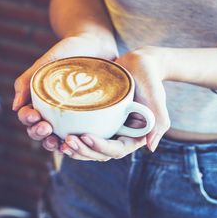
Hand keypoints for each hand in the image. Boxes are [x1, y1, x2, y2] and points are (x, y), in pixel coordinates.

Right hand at [13, 34, 117, 151]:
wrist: (98, 43)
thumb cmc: (70, 49)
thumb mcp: (47, 61)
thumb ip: (28, 80)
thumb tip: (14, 107)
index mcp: (40, 99)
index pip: (27, 116)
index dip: (27, 120)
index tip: (34, 115)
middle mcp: (53, 110)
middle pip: (39, 130)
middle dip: (38, 133)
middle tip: (46, 128)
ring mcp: (71, 115)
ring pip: (57, 137)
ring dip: (54, 143)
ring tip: (58, 142)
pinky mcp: (88, 117)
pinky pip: (80, 135)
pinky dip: (76, 143)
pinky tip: (78, 144)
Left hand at [60, 46, 169, 160]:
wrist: (139, 64)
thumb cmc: (149, 79)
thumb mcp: (157, 98)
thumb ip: (159, 122)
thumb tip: (151, 147)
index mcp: (135, 136)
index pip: (117, 149)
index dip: (100, 147)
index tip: (86, 137)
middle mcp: (120, 136)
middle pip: (100, 153)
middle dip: (83, 151)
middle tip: (67, 141)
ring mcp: (108, 130)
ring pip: (89, 147)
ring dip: (75, 149)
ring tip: (59, 141)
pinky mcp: (98, 121)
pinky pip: (83, 133)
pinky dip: (72, 137)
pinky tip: (57, 134)